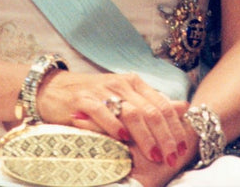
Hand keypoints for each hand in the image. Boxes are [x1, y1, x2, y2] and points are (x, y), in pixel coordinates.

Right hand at [37, 71, 192, 170]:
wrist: (55, 88)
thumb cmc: (94, 97)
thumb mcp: (126, 97)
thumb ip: (152, 103)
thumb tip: (184, 107)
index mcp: (134, 83)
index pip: (161, 104)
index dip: (174, 127)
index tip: (182, 149)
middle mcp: (121, 84)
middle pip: (150, 110)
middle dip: (165, 136)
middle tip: (171, 157)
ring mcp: (102, 90)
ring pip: (132, 112)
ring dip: (146, 136)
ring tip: (154, 155)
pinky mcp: (84, 99)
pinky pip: (103, 112)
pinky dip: (115, 126)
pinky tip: (123, 139)